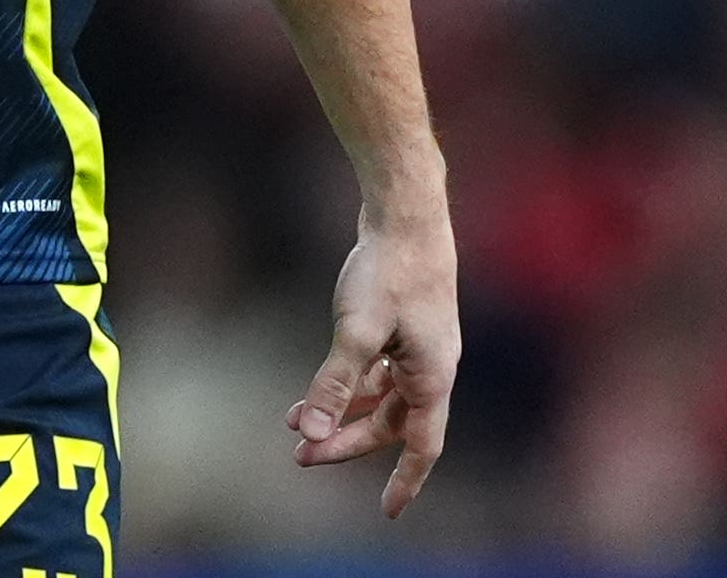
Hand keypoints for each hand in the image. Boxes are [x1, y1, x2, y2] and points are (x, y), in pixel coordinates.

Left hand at [287, 207, 458, 517]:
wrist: (405, 214)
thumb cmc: (388, 270)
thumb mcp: (356, 330)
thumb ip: (333, 383)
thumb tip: (312, 432)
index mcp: (432, 378)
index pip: (421, 447)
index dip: (405, 481)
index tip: (387, 511)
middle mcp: (431, 369)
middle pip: (390, 424)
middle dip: (346, 442)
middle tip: (301, 455)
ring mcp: (418, 347)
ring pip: (379, 398)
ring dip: (341, 412)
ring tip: (295, 426)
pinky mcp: (402, 327)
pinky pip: (375, 371)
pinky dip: (346, 383)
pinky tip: (315, 389)